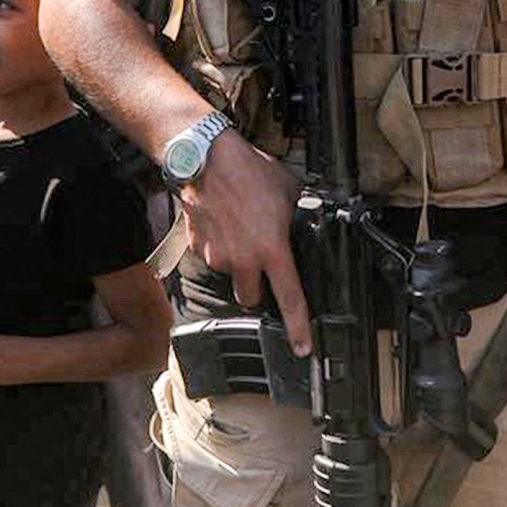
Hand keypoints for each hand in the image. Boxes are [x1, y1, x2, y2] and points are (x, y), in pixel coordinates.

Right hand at [180, 130, 310, 355]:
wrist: (207, 158)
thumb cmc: (250, 171)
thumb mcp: (289, 192)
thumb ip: (299, 216)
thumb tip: (309, 222)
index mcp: (272, 249)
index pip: (290, 298)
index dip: (298, 327)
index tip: (303, 349)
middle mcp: (244, 260)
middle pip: (252, 296)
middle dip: (257, 286)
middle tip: (262, 263)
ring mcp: (217, 256)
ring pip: (230, 274)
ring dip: (238, 262)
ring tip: (242, 230)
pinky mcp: (198, 247)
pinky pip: (212, 256)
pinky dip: (219, 246)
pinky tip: (225, 222)